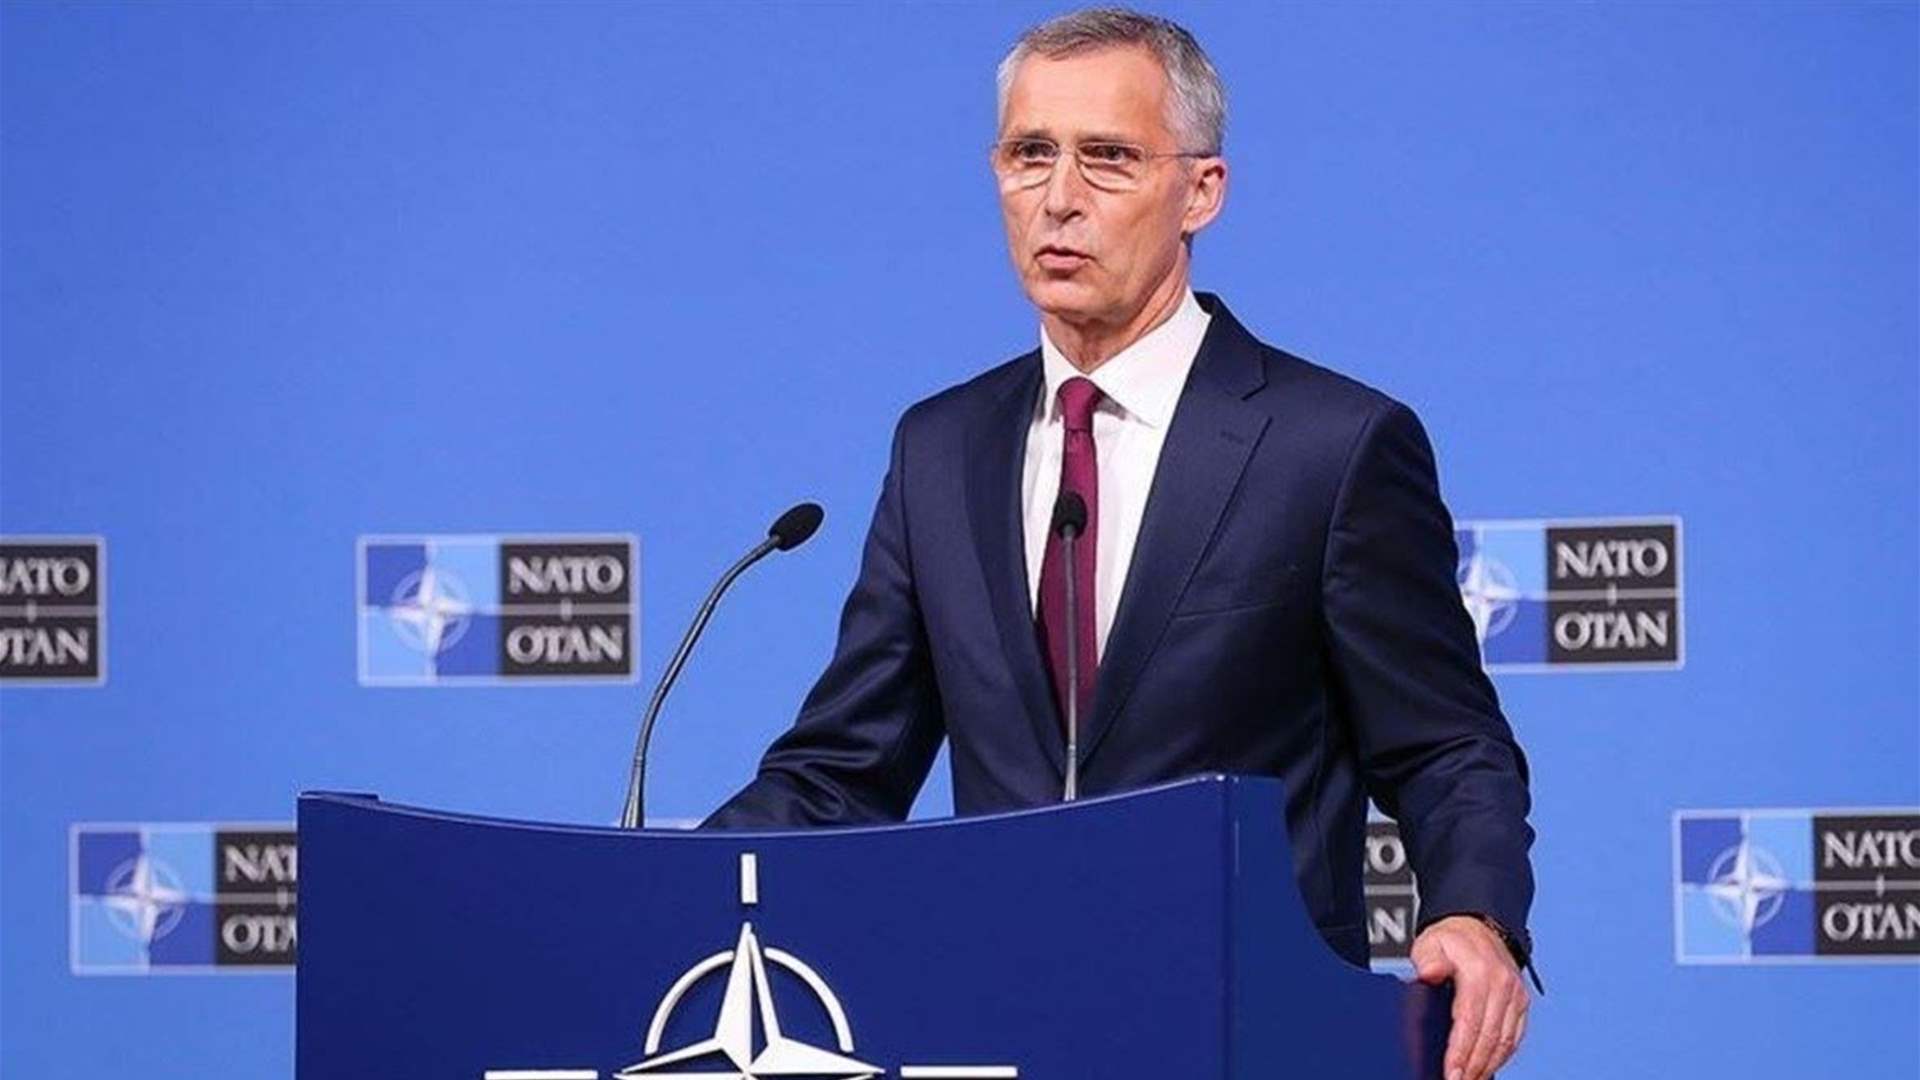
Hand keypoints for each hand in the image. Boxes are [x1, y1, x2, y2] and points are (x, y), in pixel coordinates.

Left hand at [1412, 914, 1528, 1079]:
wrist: (1478, 924)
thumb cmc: (1450, 939)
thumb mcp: (1431, 942)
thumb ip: (1428, 959)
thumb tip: (1428, 973)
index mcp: (1480, 973)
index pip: (1470, 1022)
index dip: (1460, 1052)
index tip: (1451, 1073)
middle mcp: (1503, 985)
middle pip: (1489, 1037)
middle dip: (1473, 1066)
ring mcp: (1515, 995)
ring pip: (1505, 1041)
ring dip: (1488, 1065)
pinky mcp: (1522, 1002)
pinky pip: (1515, 1036)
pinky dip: (1502, 1055)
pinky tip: (1487, 1067)